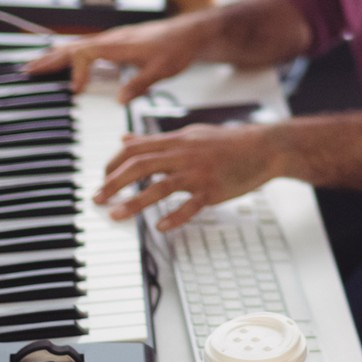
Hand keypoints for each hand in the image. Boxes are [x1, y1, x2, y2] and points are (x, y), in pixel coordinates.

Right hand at [22, 17, 210, 102]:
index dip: (76, 71)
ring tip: (35, 67)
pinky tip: (64, 64)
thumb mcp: (162, 70)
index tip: (75, 90)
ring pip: (76, 47)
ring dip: (55, 57)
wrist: (190, 33)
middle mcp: (111, 40)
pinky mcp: (116, 45)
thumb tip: (119, 101)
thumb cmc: (177, 48)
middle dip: (48, 59)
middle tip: (25, 71)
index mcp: (118, 44)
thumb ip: (139, 84)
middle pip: (72, 48)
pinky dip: (69, 56)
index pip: (85, 54)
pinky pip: (85, 49)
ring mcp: (112, 41)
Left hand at [94, 123, 280, 232]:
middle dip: (114, 183)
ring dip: (135, 202)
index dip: (114, 163)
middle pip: (140, 166)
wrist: (264, 147)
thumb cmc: (227, 143)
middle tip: (97, 199)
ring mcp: (198, 173)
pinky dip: (175, 216)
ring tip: (116, 215)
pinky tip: (161, 227)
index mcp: (177, 141)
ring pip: (160, 186)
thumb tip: (125, 140)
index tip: (101, 178)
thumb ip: (155, 140)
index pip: (136, 149)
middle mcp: (184, 155)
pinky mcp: (213, 190)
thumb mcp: (189, 134)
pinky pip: (191, 205)